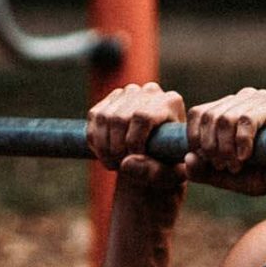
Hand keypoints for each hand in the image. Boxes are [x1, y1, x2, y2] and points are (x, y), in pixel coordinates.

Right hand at [87, 83, 187, 205]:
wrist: (157, 159)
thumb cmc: (169, 166)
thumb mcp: (169, 175)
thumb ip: (153, 172)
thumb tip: (126, 163)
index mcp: (171, 102)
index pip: (143, 116)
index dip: (133, 142)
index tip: (135, 160)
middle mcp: (150, 91)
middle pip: (120, 118)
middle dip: (117, 148)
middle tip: (121, 165)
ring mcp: (129, 93)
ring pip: (104, 118)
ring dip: (104, 147)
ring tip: (114, 163)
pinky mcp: (110, 99)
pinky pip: (94, 118)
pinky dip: (95, 141)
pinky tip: (106, 154)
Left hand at [181, 88, 265, 196]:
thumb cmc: (257, 175)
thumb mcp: (223, 176)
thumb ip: (202, 171)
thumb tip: (188, 157)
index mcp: (227, 108)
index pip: (199, 113)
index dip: (196, 138)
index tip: (206, 161)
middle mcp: (243, 98)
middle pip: (211, 116)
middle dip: (212, 147)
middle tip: (223, 166)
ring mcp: (261, 99)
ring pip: (227, 117)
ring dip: (226, 147)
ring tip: (235, 165)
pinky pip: (248, 119)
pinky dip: (242, 141)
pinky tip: (246, 157)